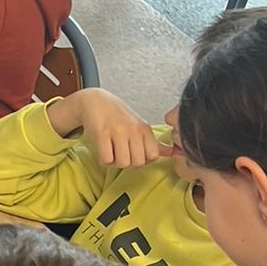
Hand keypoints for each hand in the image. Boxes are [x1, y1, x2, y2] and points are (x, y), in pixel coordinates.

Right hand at [49, 88, 165, 169]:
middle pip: (138, 162)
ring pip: (123, 163)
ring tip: (111, 154)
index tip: (134, 155)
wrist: (95, 101)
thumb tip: (171, 152)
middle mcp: (133, 129)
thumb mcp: (138, 126)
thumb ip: (153, 142)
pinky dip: (104, 160)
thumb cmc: (117, 116)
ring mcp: (117, 131)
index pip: (153, 155)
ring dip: (115, 163)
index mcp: (144, 129)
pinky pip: (107, 159)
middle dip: (128, 164)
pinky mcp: (101, 133)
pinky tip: (103, 151)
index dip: (143, 160)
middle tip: (120, 156)